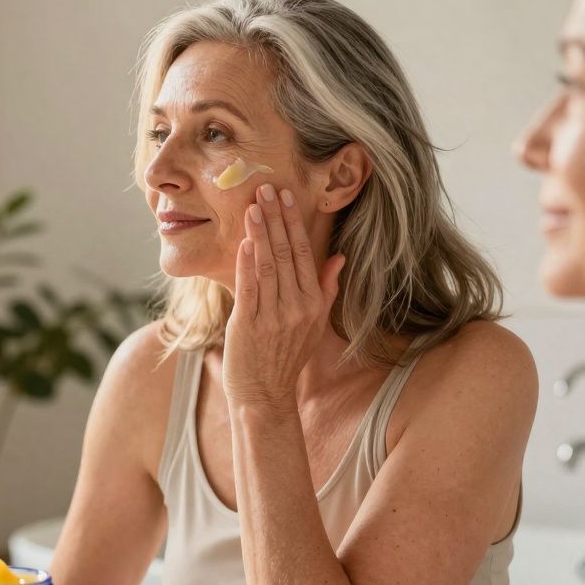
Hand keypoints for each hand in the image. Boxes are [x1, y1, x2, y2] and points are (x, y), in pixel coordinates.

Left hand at [222, 184, 345, 408]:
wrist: (265, 396)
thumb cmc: (286, 357)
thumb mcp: (314, 324)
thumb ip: (326, 288)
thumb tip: (340, 257)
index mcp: (314, 303)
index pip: (305, 254)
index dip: (295, 223)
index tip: (287, 197)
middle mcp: (298, 308)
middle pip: (287, 253)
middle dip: (276, 218)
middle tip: (266, 188)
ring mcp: (274, 317)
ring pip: (268, 265)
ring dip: (260, 232)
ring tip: (253, 205)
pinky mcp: (249, 325)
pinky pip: (249, 288)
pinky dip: (246, 263)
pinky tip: (244, 241)